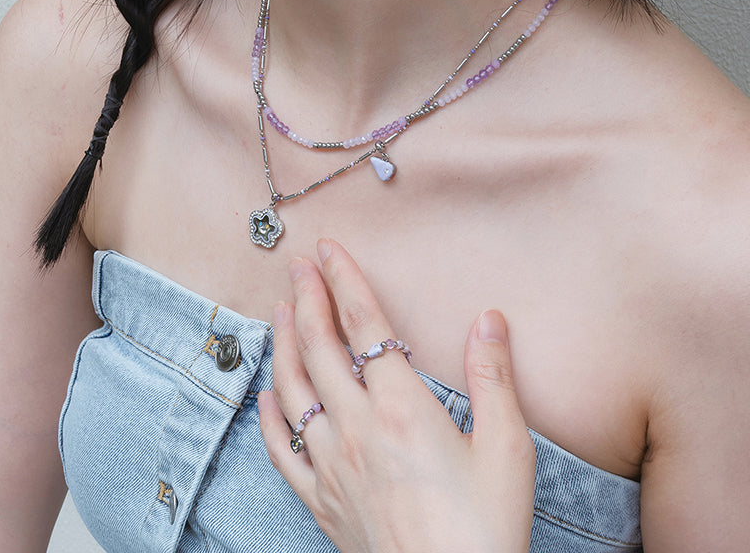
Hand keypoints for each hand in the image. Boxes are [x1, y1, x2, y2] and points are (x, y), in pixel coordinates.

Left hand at [258, 239, 534, 552]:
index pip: (365, 324)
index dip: (344, 279)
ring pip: (292, 387)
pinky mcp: (321, 498)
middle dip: (306, 298)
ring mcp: (332, 463)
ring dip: (282, 342)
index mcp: (401, 407)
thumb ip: (495, 376)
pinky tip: (267, 392)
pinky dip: (269, 413)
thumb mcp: (508, 447)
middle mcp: (356, 427)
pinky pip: (282, 448)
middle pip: (319, 345)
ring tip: (278, 310)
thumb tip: (489, 318)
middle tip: (298, 265)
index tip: (327, 249)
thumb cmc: (485, 525)